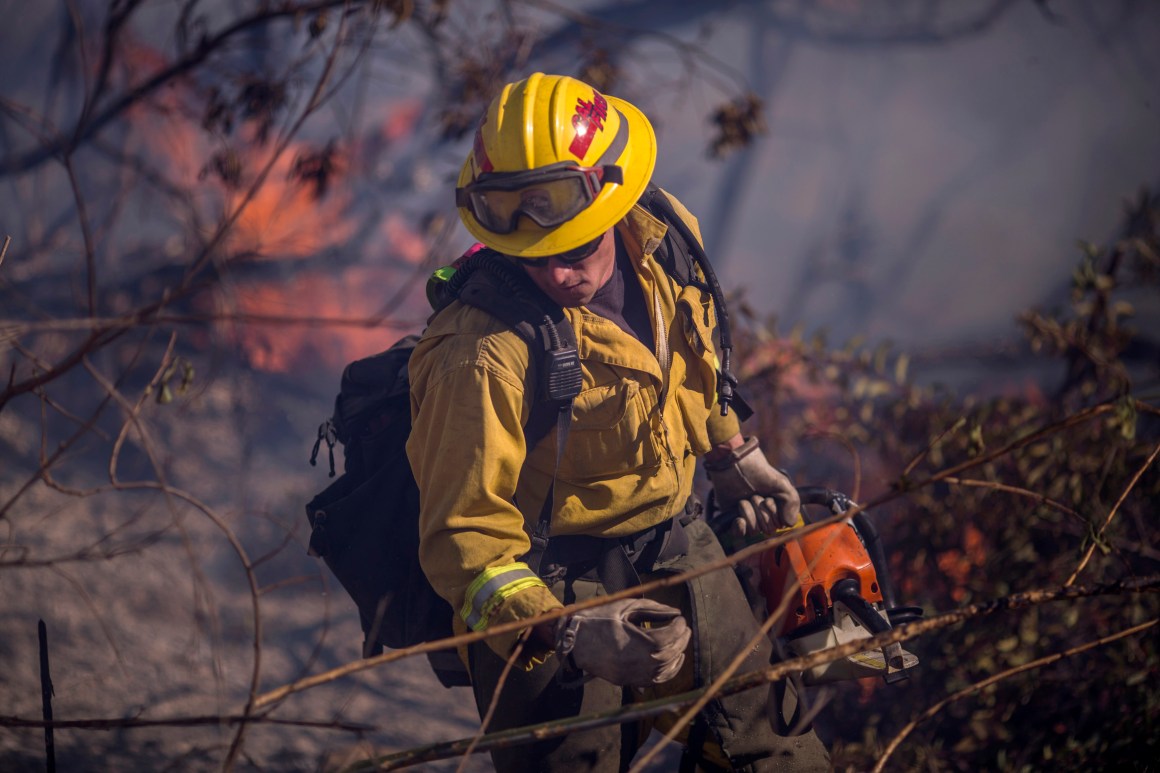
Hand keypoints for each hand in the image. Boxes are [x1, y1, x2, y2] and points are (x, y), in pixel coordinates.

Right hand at [555, 598, 690, 686]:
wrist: (572, 641)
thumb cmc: (598, 619)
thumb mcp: (624, 608)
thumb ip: (652, 609)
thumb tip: (675, 612)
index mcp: (634, 642)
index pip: (667, 638)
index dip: (678, 628)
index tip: (680, 618)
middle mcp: (635, 662)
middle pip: (669, 655)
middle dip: (681, 640)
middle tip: (684, 628)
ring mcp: (631, 675)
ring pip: (664, 672)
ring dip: (677, 657)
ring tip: (681, 642)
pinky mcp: (627, 681)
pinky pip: (654, 681)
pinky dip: (667, 672)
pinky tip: (672, 660)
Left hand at [705, 437, 799, 535]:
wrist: (736, 465)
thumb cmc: (760, 472)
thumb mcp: (783, 485)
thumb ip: (792, 503)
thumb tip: (788, 524)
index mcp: (776, 509)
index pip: (780, 526)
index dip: (775, 514)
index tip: (769, 499)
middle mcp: (763, 515)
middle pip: (767, 530)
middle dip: (762, 512)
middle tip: (756, 496)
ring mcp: (748, 517)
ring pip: (754, 530)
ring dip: (749, 512)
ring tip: (746, 498)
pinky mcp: (732, 517)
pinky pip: (739, 534)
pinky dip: (740, 528)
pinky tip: (739, 518)